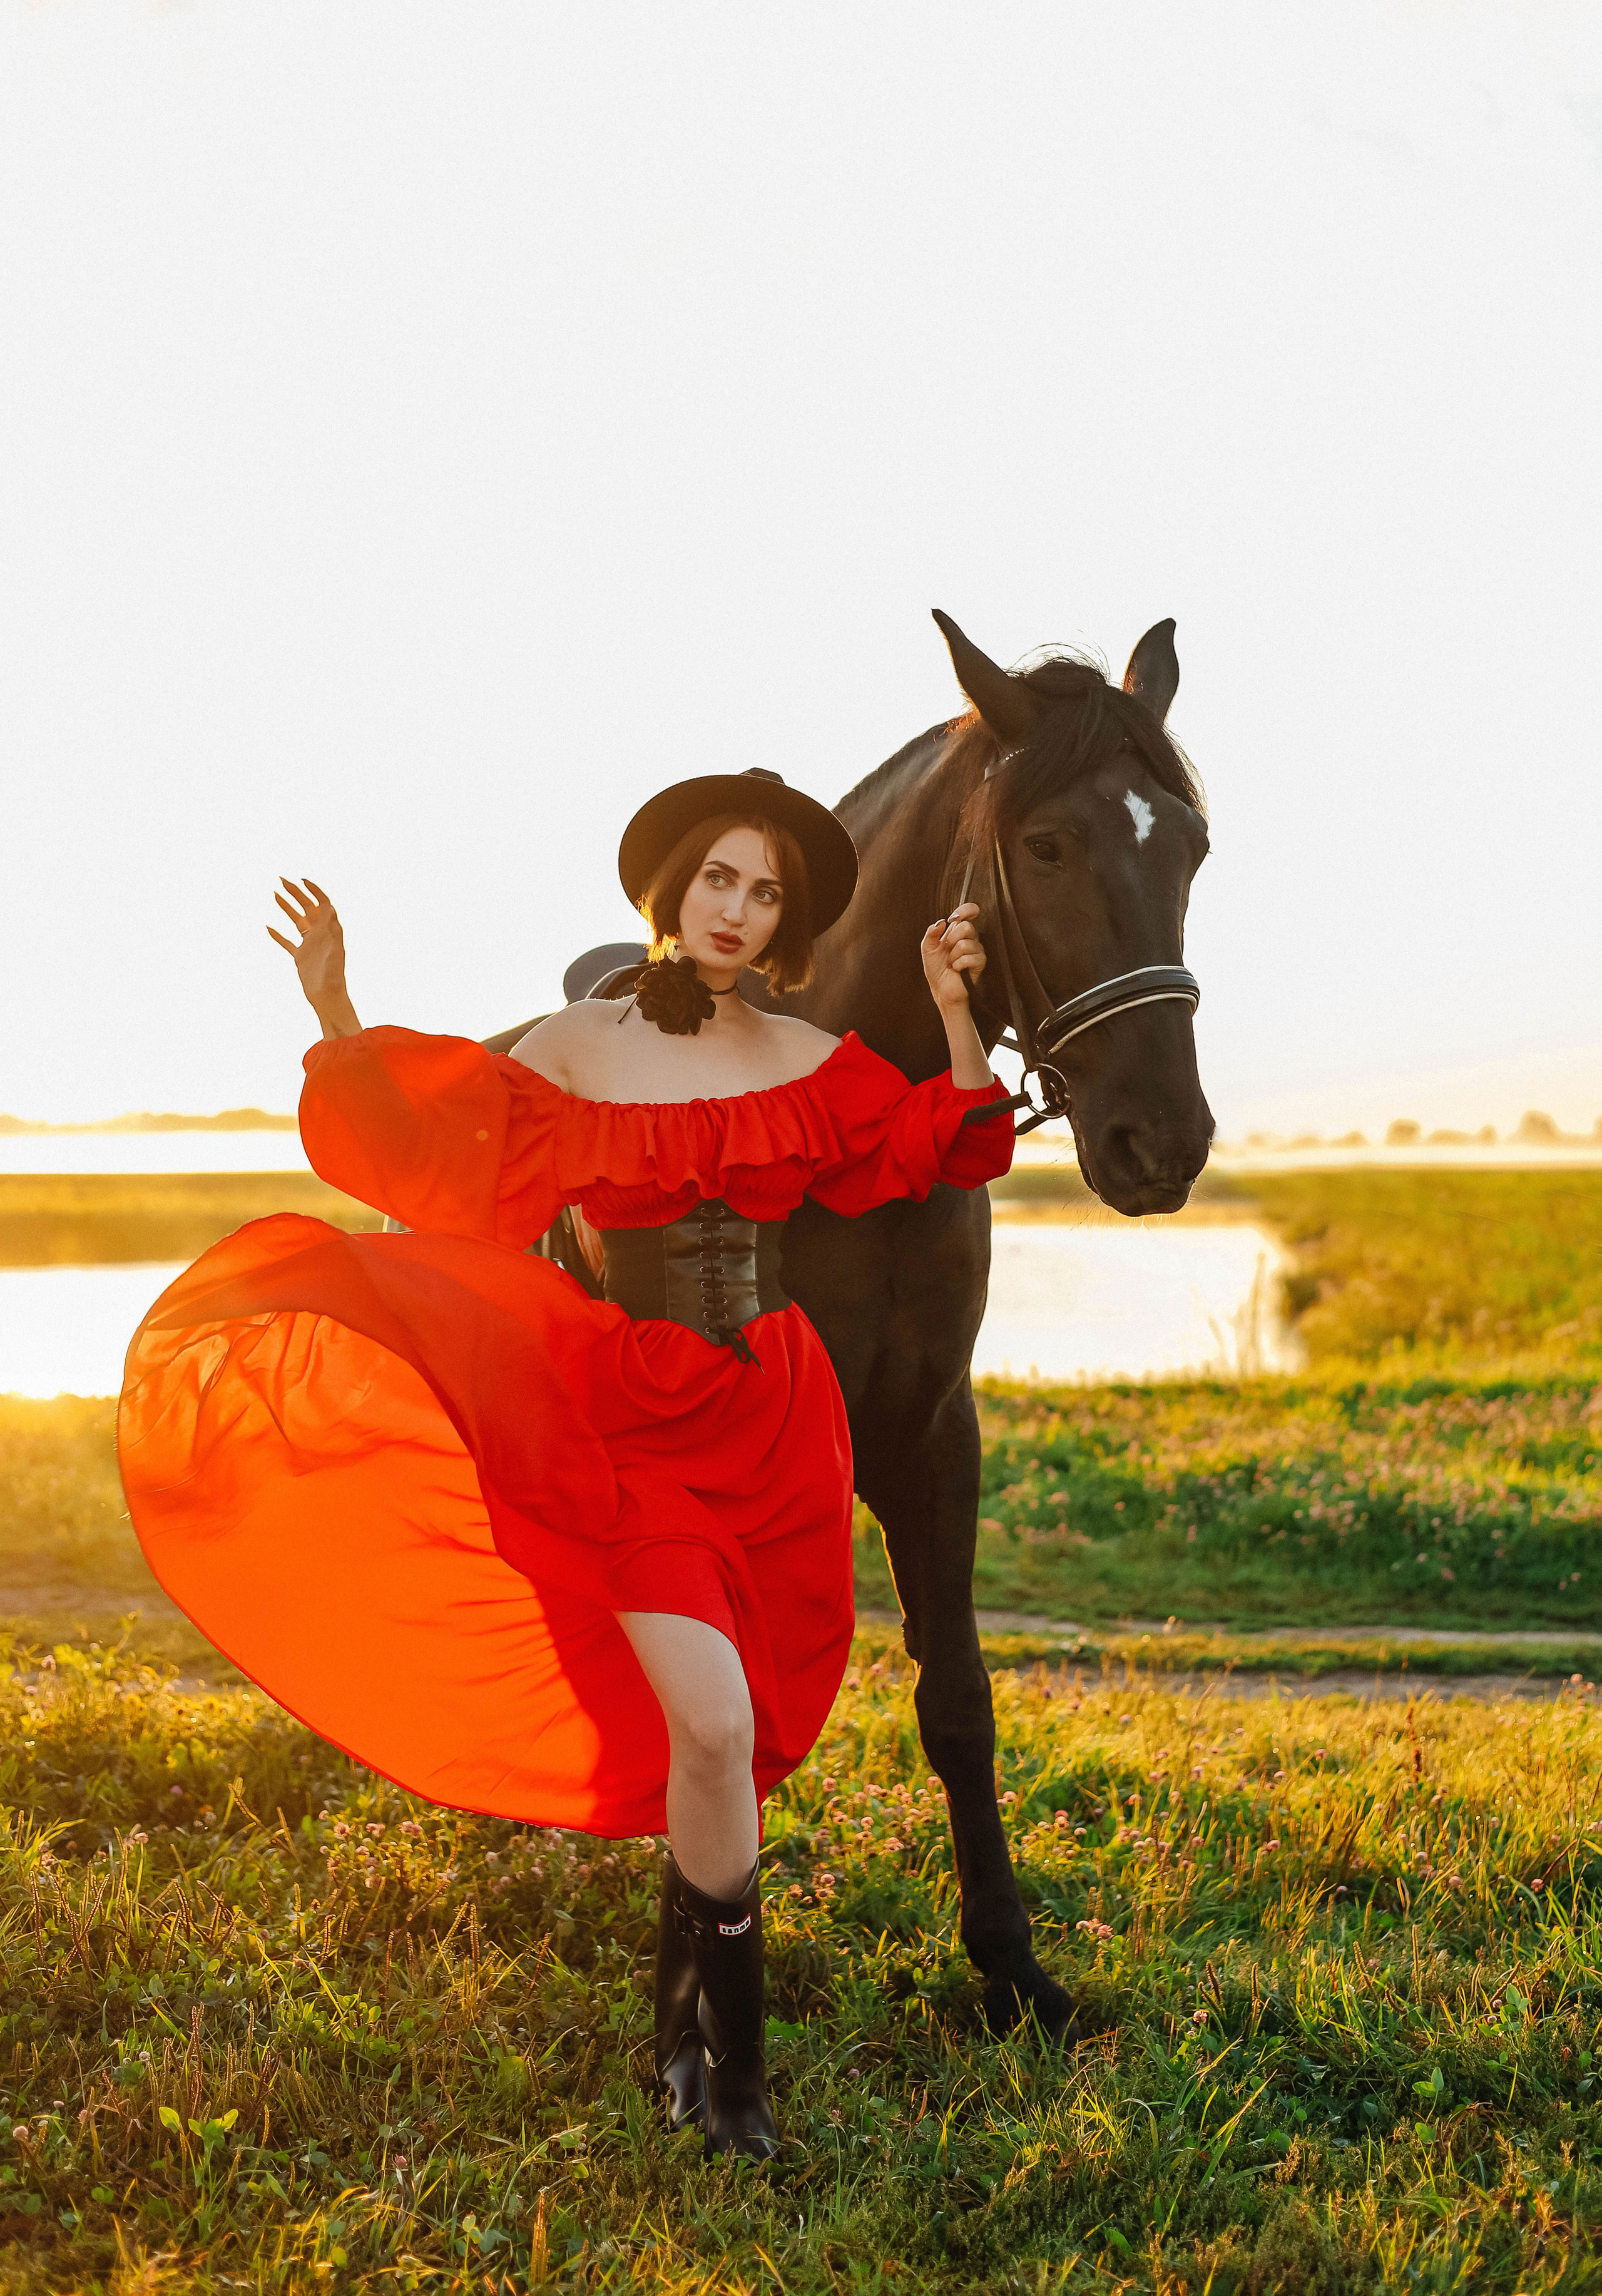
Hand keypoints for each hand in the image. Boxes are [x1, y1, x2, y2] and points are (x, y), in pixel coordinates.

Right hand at [267, 878, 355, 1028]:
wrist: (327, 997)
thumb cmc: (333, 977)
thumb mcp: (334, 950)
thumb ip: (331, 930)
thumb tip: (329, 909)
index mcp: (329, 930)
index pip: (323, 903)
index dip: (314, 890)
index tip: (301, 879)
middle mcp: (320, 934)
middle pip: (307, 908)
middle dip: (295, 893)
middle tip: (281, 879)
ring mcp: (309, 945)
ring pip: (297, 921)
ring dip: (287, 907)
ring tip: (274, 893)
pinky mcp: (300, 957)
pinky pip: (287, 942)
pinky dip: (277, 935)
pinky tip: (267, 926)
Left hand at [921, 901, 987, 1012]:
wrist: (941, 989)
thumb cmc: (936, 969)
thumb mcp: (927, 948)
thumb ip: (931, 933)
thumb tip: (941, 922)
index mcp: (958, 931)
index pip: (971, 911)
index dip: (965, 910)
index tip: (953, 918)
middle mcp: (970, 938)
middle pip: (967, 926)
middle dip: (951, 939)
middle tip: (946, 949)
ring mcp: (977, 950)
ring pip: (966, 944)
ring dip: (953, 956)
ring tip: (951, 963)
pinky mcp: (980, 963)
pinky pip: (969, 958)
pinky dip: (958, 965)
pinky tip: (957, 969)